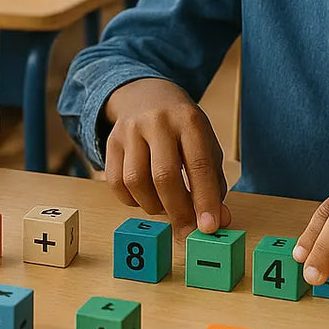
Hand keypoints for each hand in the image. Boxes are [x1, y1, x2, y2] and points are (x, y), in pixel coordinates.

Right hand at [102, 78, 231, 237]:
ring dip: (154, 206)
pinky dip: (132, 201)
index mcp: (189, 120)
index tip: (210, 228)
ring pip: (136, 182)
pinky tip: (146, 198)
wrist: (147, 95)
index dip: (204, 200)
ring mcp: (130, 130)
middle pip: (164, 176)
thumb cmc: (183, 129)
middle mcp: (157, 122)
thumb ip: (213, 184)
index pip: (198, 165)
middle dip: (178, 211)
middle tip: (187, 233)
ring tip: (167, 207)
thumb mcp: (205, 146)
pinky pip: (115, 183)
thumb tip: (217, 223)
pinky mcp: (111, 141)